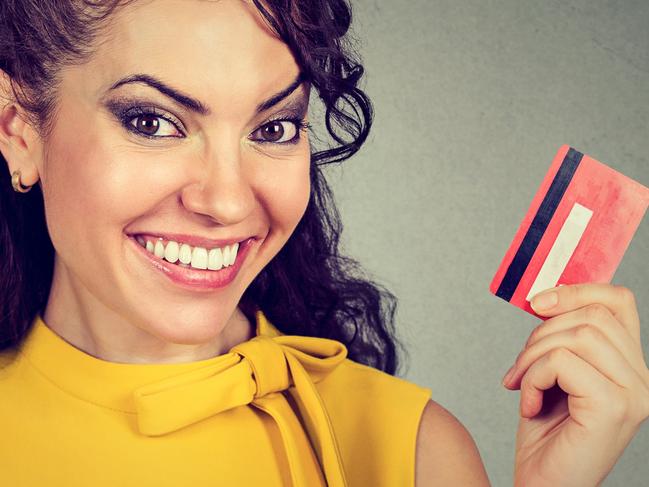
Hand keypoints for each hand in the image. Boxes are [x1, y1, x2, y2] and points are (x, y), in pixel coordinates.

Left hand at [501, 283, 648, 486]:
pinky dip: (532, 377)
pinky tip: (528, 405)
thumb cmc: (545, 432)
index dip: (576, 290)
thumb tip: (543, 296)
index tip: (537, 302)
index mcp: (630, 366)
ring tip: (522, 386)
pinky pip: (561, 362)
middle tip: (519, 368)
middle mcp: (642, 380)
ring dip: (533, 357)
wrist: (543, 483)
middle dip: (540, 334)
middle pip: (591, 315)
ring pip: (577, 335)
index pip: (618, 301)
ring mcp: (634, 394)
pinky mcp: (614, 407)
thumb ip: (561, 338)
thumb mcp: (553, 373)